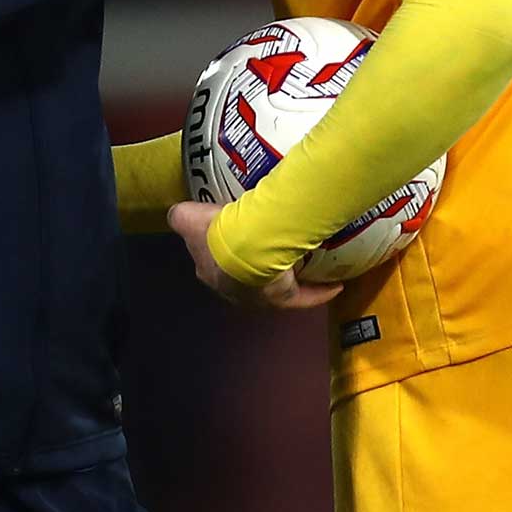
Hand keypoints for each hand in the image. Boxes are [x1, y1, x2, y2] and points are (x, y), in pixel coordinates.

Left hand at [166, 200, 343, 311]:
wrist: (246, 246)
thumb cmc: (216, 233)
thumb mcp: (187, 218)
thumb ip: (180, 215)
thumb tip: (177, 213)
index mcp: (211, 274)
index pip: (213, 266)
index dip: (221, 253)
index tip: (232, 240)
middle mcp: (233, 292)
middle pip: (245, 279)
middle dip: (253, 268)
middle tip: (268, 249)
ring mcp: (259, 297)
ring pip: (275, 288)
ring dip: (285, 278)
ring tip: (298, 261)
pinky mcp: (283, 296)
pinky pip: (303, 297)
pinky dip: (317, 292)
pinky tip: (334, 284)